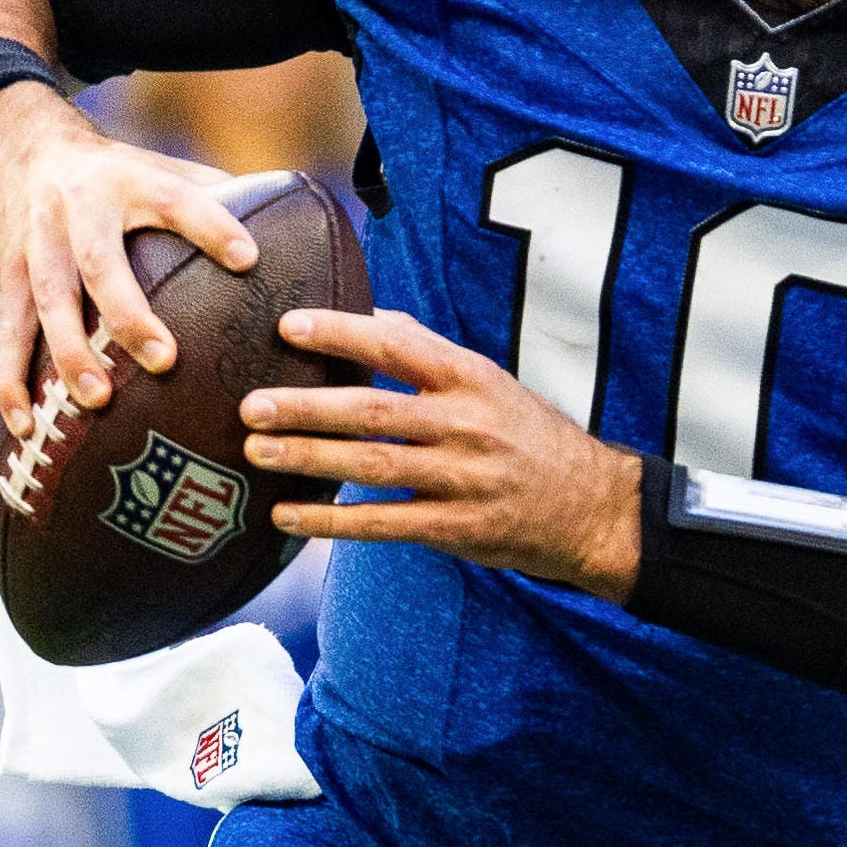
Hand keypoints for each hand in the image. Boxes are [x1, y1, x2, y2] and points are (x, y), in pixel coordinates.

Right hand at [0, 99, 257, 432]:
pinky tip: (25, 427)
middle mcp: (79, 212)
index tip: (249, 259)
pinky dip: (11, 383)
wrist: (19, 153)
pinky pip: (9, 335)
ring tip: (97, 400)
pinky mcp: (5, 278)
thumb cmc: (116, 178)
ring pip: (48, 303)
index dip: (211, 226)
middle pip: (101, 263)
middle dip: (128, 314)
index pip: (176, 201)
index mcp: (131, 182)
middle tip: (163, 360)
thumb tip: (301, 223)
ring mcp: (38, 246)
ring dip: (69, 354)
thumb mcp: (161, 168)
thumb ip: (219, 198)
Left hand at [241, 307, 643, 596]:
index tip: (289, 326)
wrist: (593, 509)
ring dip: (309, 459)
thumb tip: (370, 316)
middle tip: (252, 404)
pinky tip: (288, 517)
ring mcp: (461, 480)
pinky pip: (383, 524)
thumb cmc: (530, 437)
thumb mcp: (491, 382)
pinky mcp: (456, 530)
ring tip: (256, 452)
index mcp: (471, 378)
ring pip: (372, 466)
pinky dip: (332, 521)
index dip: (342, 333)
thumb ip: (431, 353)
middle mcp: (466, 425)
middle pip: (374, 410)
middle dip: (307, 407)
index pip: (398, 345)